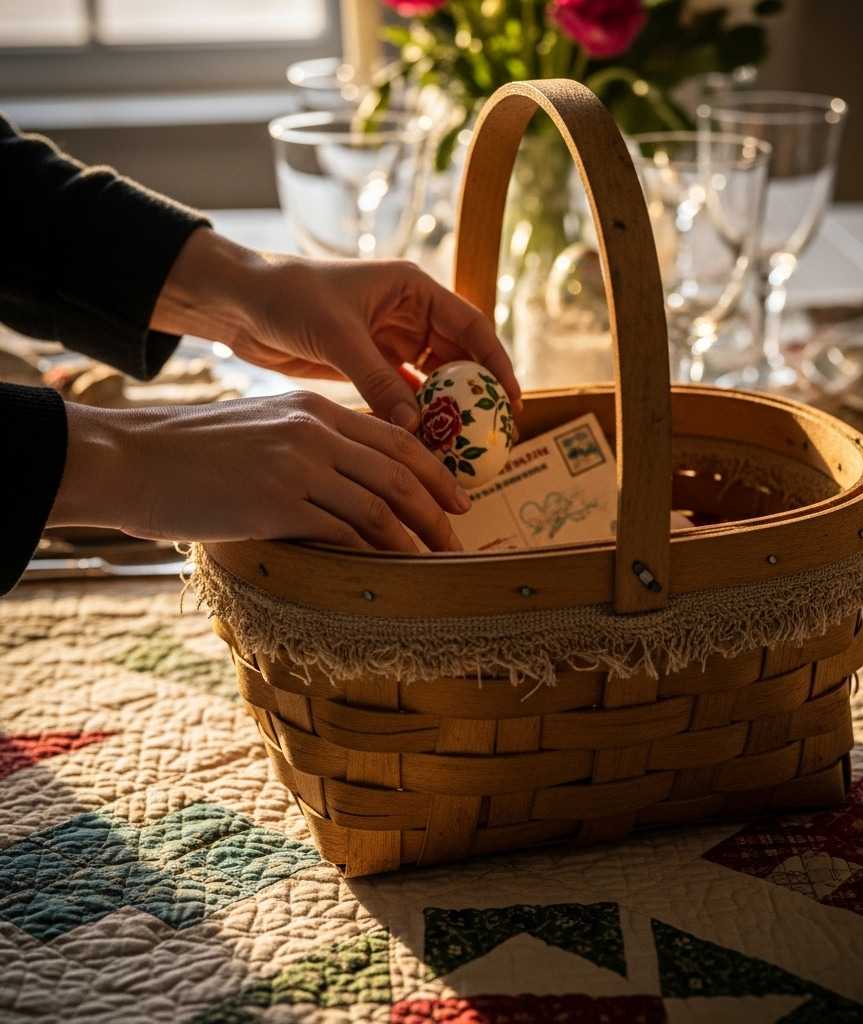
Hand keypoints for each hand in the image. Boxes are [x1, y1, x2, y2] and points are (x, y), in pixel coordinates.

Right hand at [49, 391, 470, 551]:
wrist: (131, 460)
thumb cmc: (192, 452)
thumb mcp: (263, 428)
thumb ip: (309, 445)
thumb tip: (351, 481)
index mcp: (314, 410)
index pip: (395, 438)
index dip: (435, 471)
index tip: (457, 498)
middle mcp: (313, 432)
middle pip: (399, 472)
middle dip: (437, 509)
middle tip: (457, 538)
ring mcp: (296, 466)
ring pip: (379, 505)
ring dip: (414, 539)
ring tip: (434, 562)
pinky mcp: (275, 503)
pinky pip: (342, 532)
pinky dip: (373, 554)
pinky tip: (389, 571)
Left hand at [152, 229, 521, 430]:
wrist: (240, 303)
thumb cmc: (288, 297)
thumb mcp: (338, 336)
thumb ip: (378, 380)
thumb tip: (416, 426)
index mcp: (413, 290)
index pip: (471, 327)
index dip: (496, 363)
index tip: (511, 400)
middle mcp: (409, 315)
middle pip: (459, 358)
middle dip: (476, 395)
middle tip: (491, 434)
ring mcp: (391, 343)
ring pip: (433, 381)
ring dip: (446, 411)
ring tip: (462, 446)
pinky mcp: (371, 367)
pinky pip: (405, 396)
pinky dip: (416, 418)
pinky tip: (425, 444)